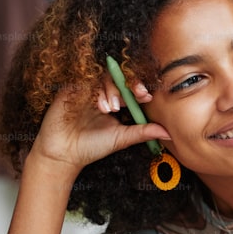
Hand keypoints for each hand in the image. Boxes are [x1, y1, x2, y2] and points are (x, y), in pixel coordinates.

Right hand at [30, 77, 168, 173]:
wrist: (63, 154)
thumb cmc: (92, 147)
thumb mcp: (122, 138)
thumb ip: (143, 132)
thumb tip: (169, 133)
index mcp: (115, 102)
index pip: (130, 89)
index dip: (139, 89)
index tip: (147, 96)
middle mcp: (102, 93)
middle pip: (119, 79)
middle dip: (130, 84)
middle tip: (138, 94)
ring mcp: (86, 90)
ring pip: (104, 78)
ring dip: (112, 91)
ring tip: (112, 109)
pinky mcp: (71, 89)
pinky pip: (86, 81)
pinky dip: (96, 91)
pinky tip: (99, 106)